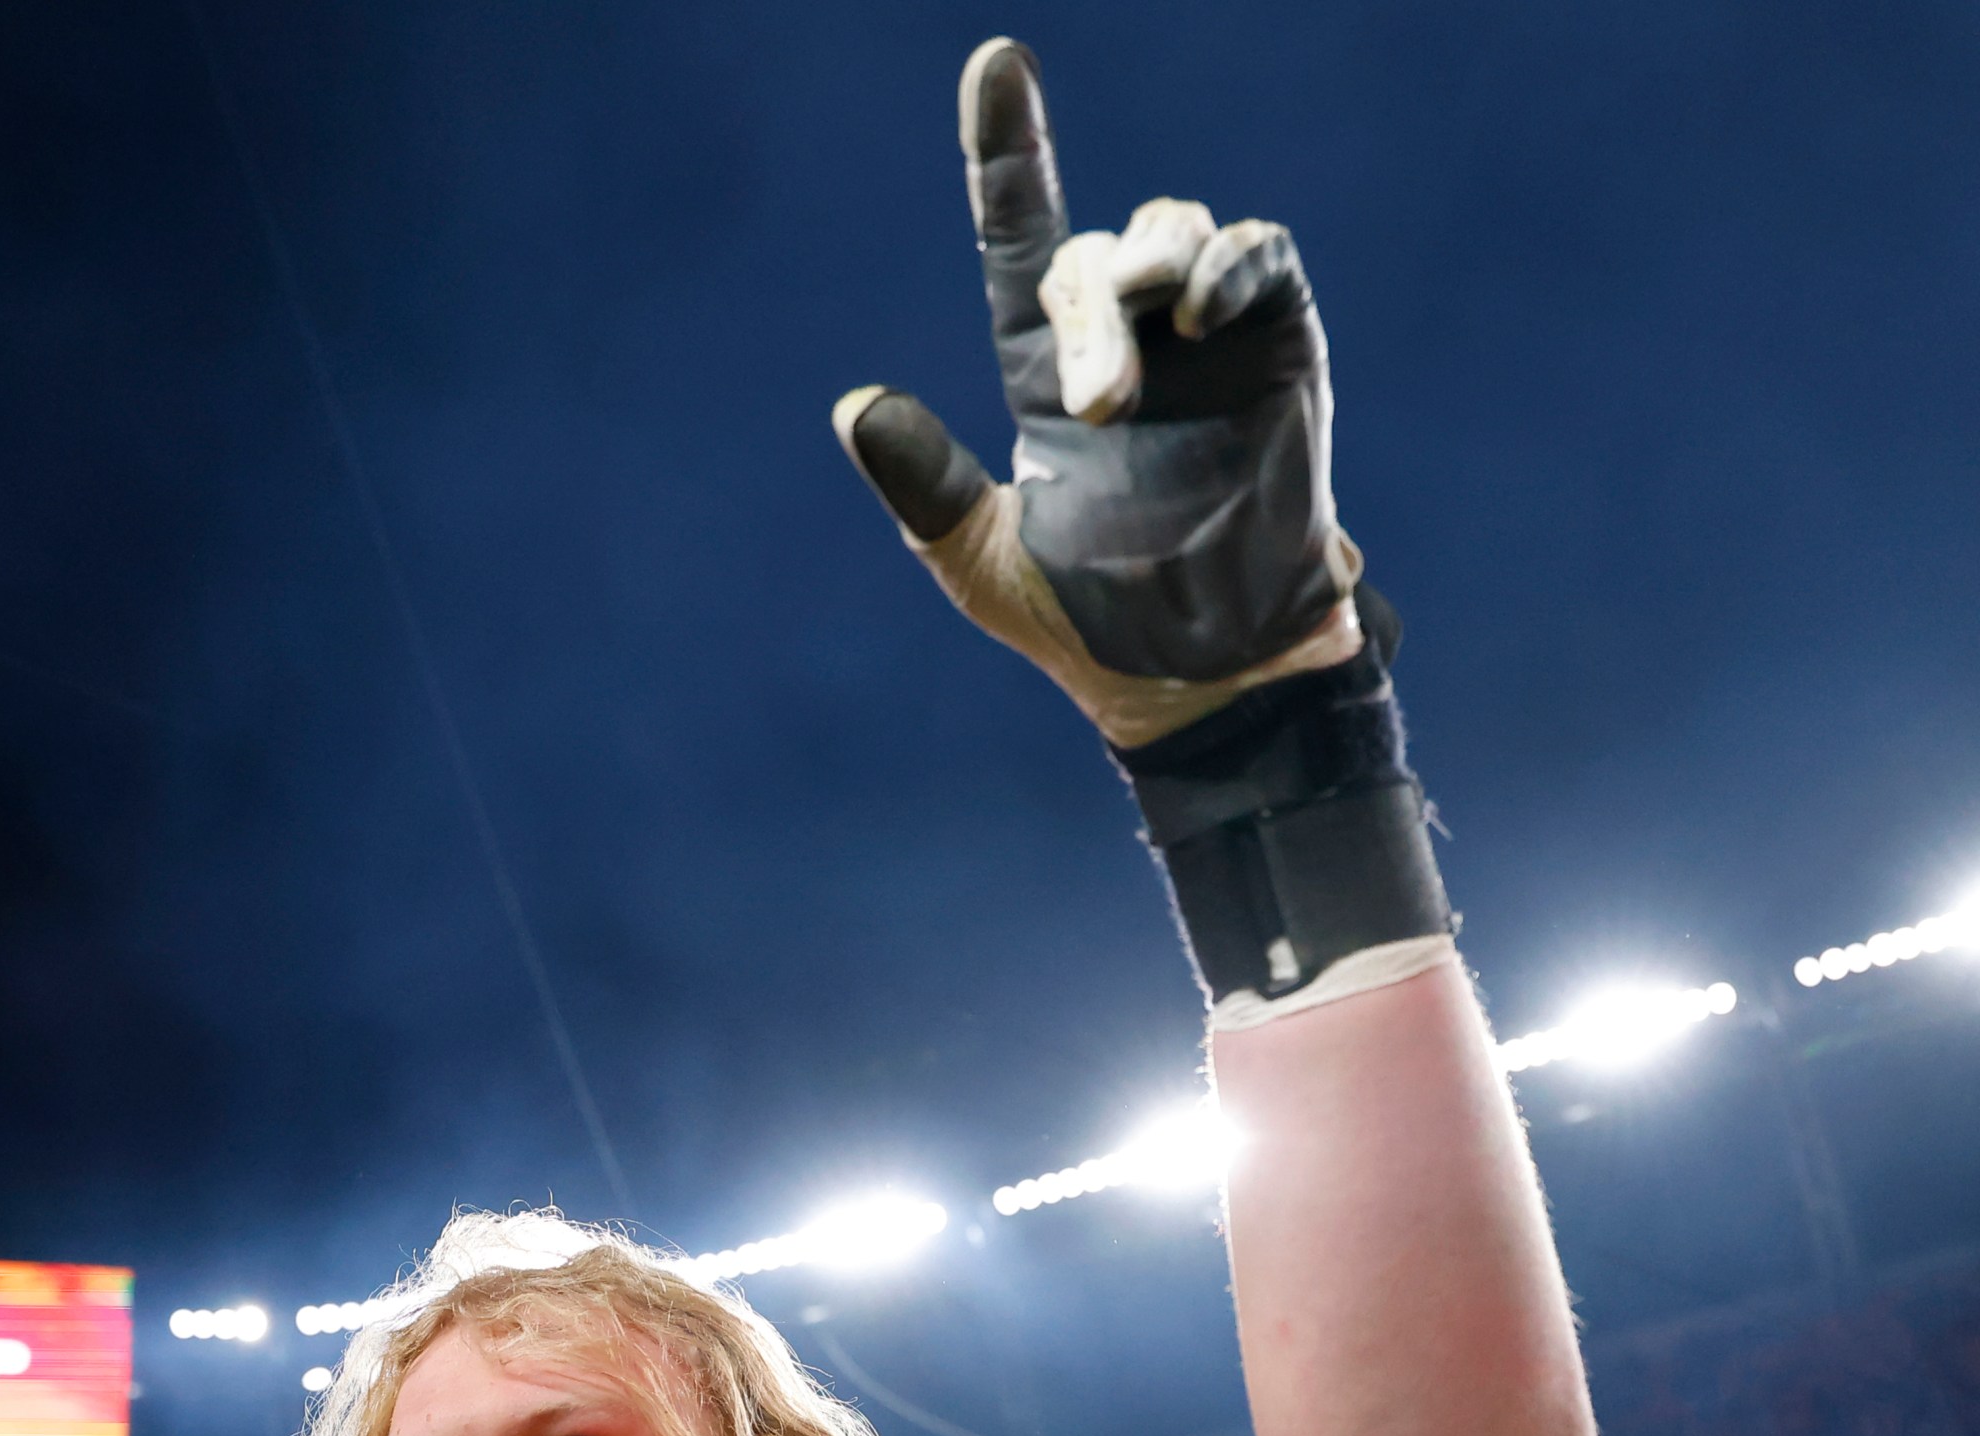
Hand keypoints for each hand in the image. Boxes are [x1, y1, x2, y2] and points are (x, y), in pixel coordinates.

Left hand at [833, 38, 1360, 745]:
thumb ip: (925, 488)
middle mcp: (1123, 336)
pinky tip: (1200, 317)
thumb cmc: (1091, 630)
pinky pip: (1257, 256)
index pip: (1020, 234)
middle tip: (1101, 409)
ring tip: (1154, 342)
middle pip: (1094, 252)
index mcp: (1044, 368)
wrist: (1206, 676)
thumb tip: (853, 408)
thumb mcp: (984, 565)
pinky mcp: (1273, 344)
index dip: (1007, 149)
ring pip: (1171, 231)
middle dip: (1092, 307)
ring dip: (1153, 269)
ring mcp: (1202, 337)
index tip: (996, 66)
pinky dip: (1229, 265)